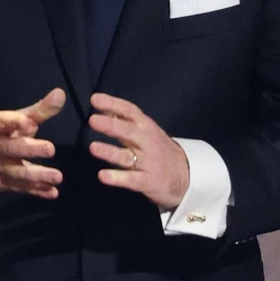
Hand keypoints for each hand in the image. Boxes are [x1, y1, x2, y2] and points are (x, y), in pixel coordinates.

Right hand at [0, 88, 65, 199]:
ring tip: (58, 176)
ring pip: (17, 173)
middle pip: (11, 149)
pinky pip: (21, 188)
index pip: (3, 122)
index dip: (14, 122)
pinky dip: (37, 191)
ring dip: (37, 176)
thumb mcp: (14, 120)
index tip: (29, 122)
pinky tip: (52, 192)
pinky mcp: (1, 184)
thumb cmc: (0, 135)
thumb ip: (39, 110)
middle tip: (50, 149)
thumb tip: (60, 93)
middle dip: (30, 149)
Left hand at [88, 93, 189, 208]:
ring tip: (93, 148)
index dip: (113, 104)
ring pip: (126, 156)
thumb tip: (102, 107)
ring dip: (109, 152)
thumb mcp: (144, 131)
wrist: (186, 175)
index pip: (130, 111)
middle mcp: (147, 142)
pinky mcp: (147, 181)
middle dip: (111, 126)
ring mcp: (147, 162)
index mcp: (145, 127)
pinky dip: (117, 178)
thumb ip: (123, 120)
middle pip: (129, 132)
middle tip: (93, 120)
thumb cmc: (157, 149)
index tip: (95, 99)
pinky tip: (103, 176)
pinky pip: (131, 179)